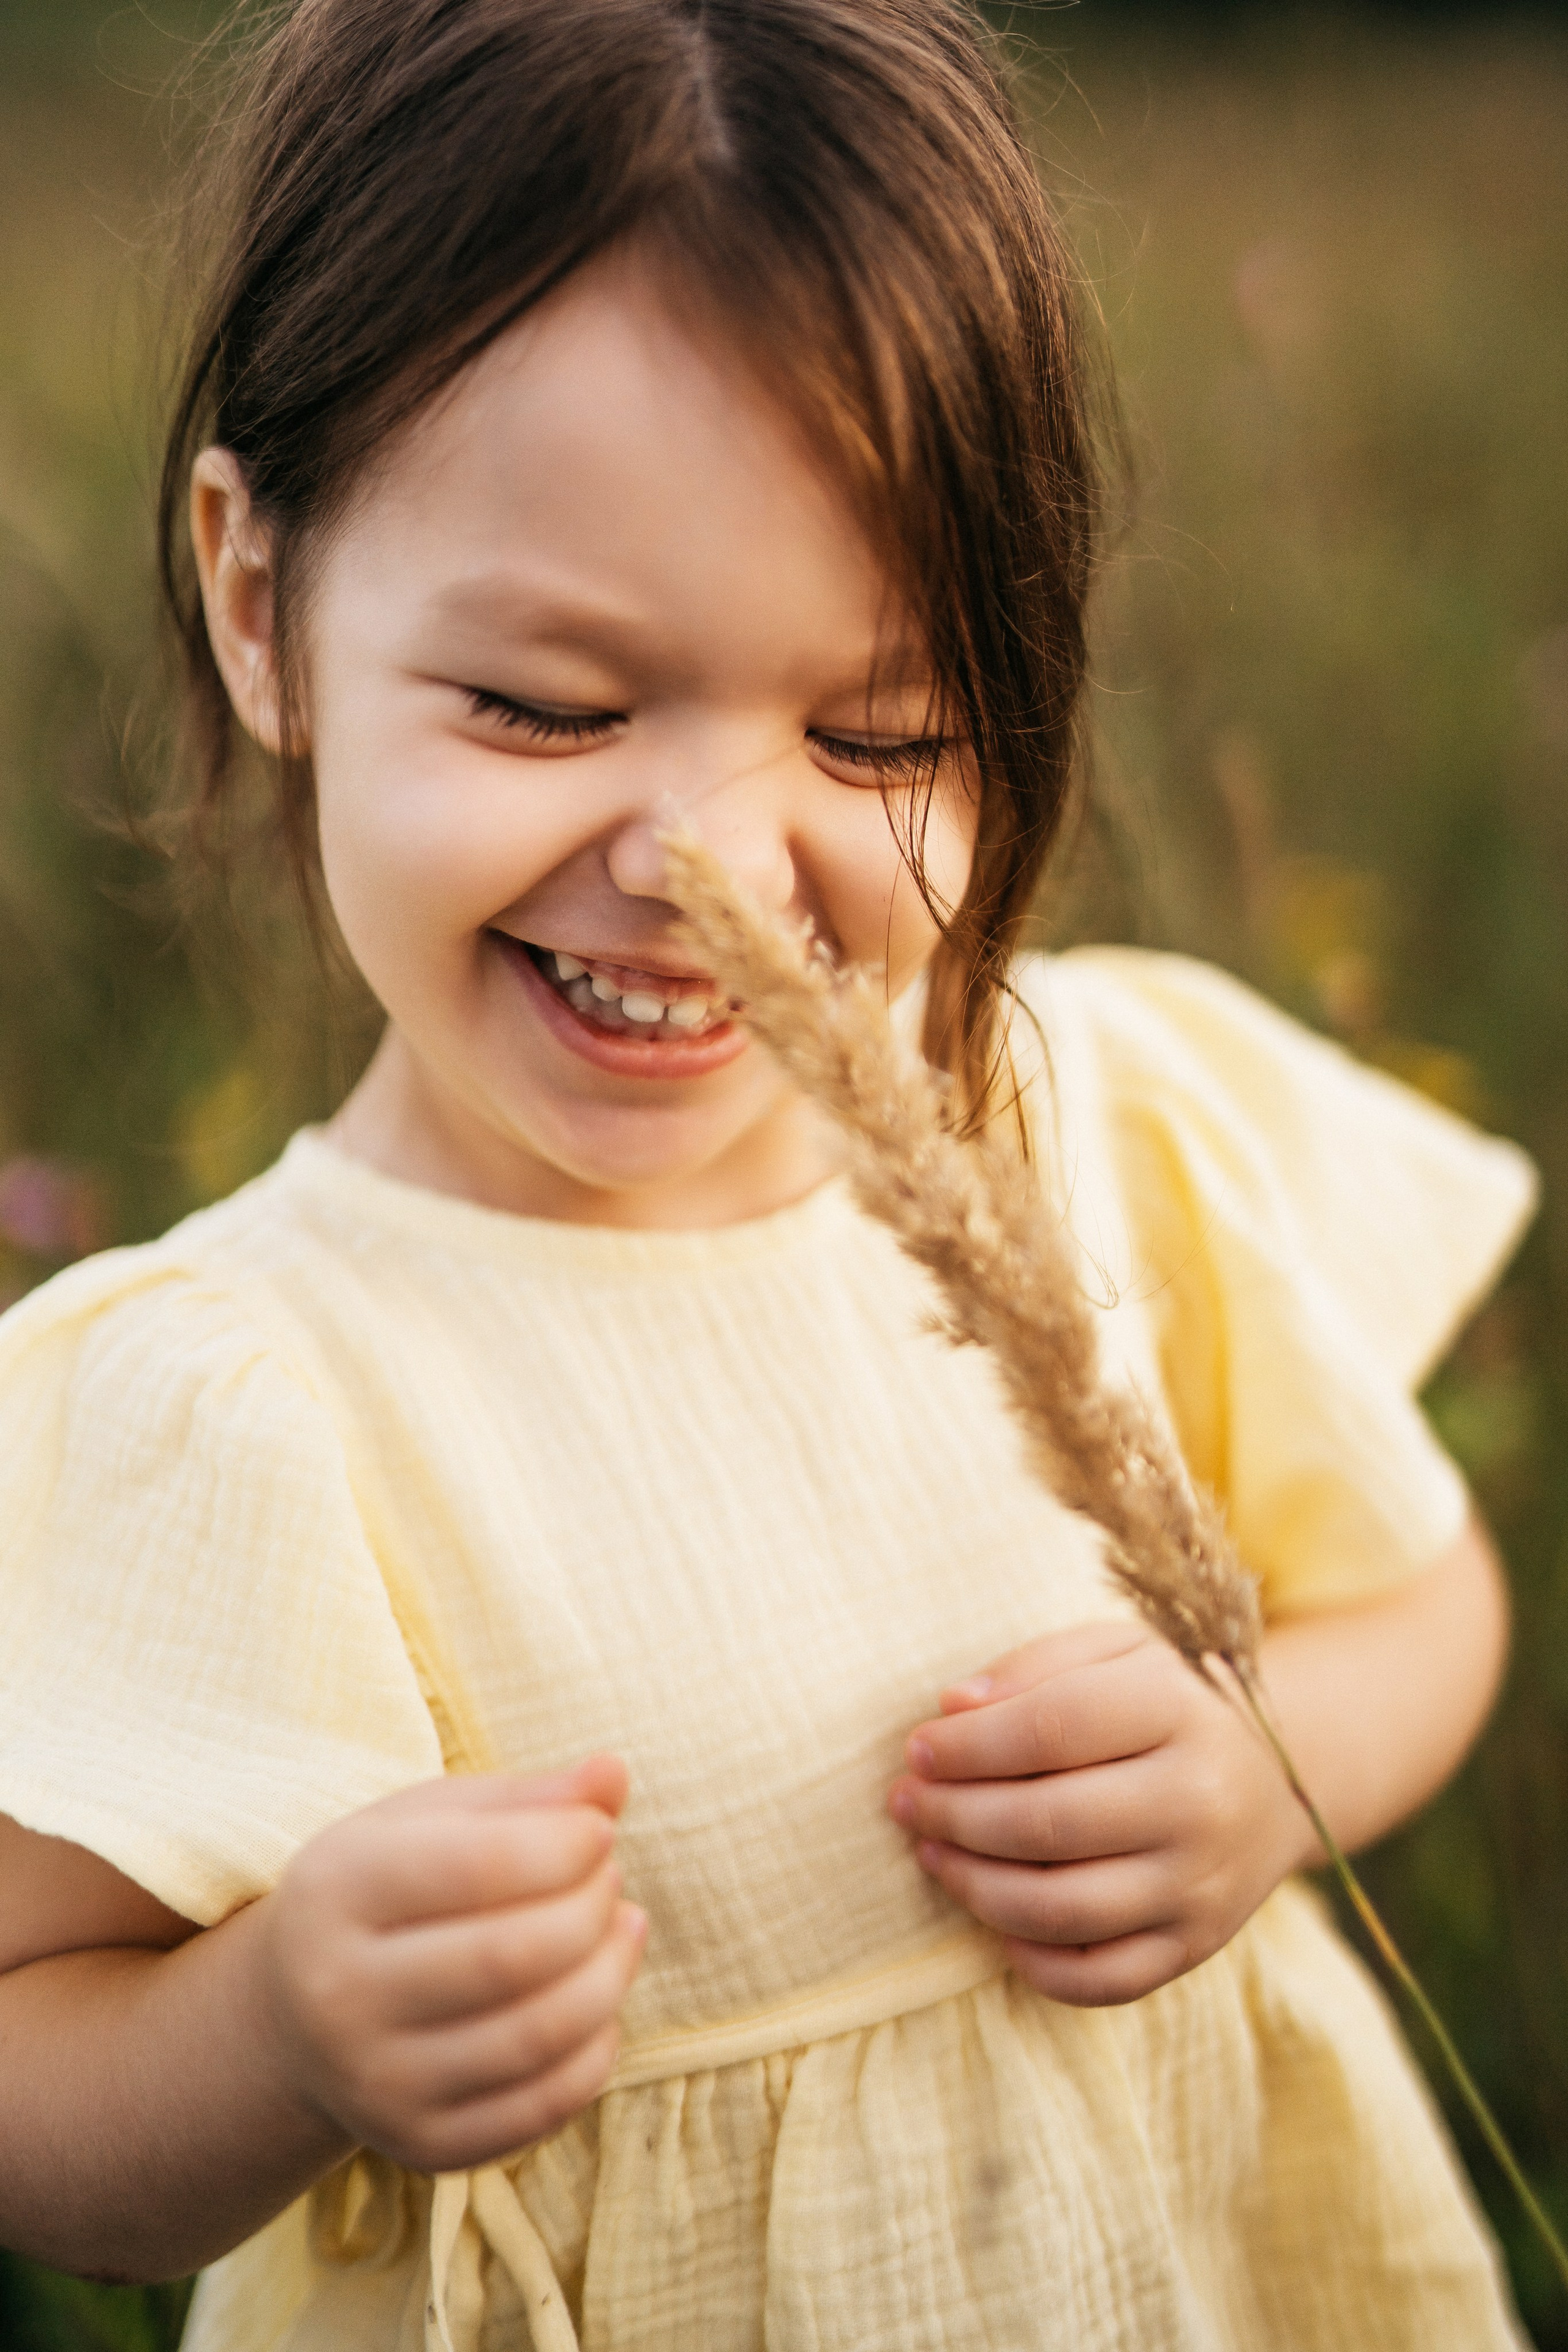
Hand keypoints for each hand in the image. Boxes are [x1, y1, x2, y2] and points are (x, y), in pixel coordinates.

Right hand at [256, 1755, 645, 2171]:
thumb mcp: (433, 1820)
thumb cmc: (390, 1890)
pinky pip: (544, 2105)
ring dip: (611, 1973)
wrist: (300, 2015)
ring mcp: (376, 2084)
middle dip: (592, 1906)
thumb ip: (528, 1797)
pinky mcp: (421, 2146)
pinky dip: (597, 2049)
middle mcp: (340, 1995)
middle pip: (515, 1955)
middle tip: (609, 1877)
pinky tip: (599, 2003)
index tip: (598, 1828)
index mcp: (336, 1889)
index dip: (566, 1843)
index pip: (479, 1865)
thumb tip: (614, 1771)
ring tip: (622, 1927)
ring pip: (539, 2035)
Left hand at [887, 1622, 1311, 2005]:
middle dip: (955, 1815)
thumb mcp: (1116, 1652)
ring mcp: (1201, 1885)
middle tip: (905, 1802)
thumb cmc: (1168, 1702)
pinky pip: (1099, 1979)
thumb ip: (1035, 1668)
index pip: (1052, 1729)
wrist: (1277, 1774)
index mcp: (1178, 1711)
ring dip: (975, 1886)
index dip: (968, 1745)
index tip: (918, 1748)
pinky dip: (1032, 1961)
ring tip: (931, 1853)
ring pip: (1063, 1908)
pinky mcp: (1195, 1946)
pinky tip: (992, 1919)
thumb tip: (952, 1708)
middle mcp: (1199, 1802)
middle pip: (1048, 1823)